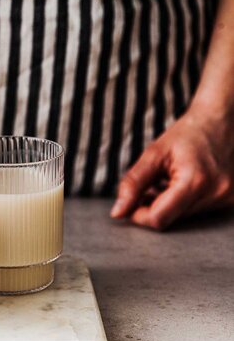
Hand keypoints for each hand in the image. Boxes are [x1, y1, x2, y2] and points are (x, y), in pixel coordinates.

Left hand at [110, 107, 233, 229]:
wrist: (221, 121)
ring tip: (167, 180)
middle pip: (170, 219)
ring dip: (167, 204)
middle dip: (152, 207)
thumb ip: (133, 184)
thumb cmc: (188, 133)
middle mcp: (216, 194)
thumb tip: (118, 212)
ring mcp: (226, 198)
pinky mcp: (229, 200)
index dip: (138, 215)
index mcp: (196, 181)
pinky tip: (181, 183)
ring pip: (182, 217)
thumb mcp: (153, 154)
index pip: (159, 218)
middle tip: (149, 186)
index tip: (130, 203)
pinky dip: (182, 202)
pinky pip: (196, 211)